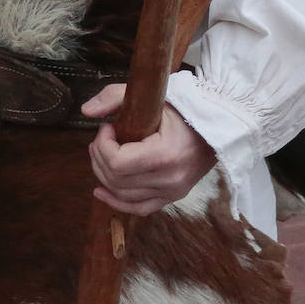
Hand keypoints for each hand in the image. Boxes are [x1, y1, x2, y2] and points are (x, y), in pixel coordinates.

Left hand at [81, 83, 215, 215]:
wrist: (218, 127)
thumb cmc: (184, 108)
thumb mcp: (152, 96)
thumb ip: (115, 97)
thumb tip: (86, 110)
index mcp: (165, 155)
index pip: (118, 162)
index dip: (103, 145)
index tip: (107, 127)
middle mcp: (170, 180)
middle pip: (116, 180)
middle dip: (99, 157)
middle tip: (103, 138)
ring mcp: (173, 192)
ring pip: (123, 196)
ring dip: (104, 175)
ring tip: (103, 154)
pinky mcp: (173, 197)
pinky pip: (140, 208)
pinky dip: (117, 202)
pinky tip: (101, 191)